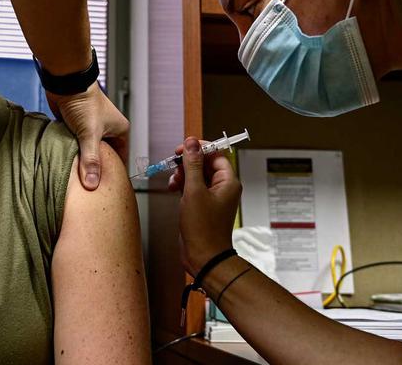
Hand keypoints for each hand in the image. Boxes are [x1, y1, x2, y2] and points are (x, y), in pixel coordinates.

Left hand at [47, 82, 129, 190]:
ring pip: (89, 151)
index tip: (107, 188)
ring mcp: (92, 128)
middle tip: (90, 186)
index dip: (114, 172)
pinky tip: (68, 162)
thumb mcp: (89, 134)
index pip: (121, 157)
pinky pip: (77, 145)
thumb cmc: (83, 102)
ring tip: (78, 176)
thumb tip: (92, 184)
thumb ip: (91, 160)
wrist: (65, 83)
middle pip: (104, 156)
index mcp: (120, 130)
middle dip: (96, 168)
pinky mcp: (77, 127)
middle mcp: (108, 130)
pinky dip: (73, 152)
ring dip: (83, 160)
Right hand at [169, 137, 241, 275]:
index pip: (216, 154)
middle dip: (188, 163)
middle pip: (206, 163)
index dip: (199, 149)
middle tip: (174, 164)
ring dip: (183, 174)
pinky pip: (193, 187)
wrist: (203, 256)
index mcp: (228, 181)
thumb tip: (191, 143)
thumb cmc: (203, 229)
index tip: (183, 148)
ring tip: (173, 181)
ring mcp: (213, 197)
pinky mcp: (203, 205)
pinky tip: (174, 189)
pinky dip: (183, 185)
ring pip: (197, 175)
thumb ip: (192, 165)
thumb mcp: (194, 191)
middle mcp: (223, 188)